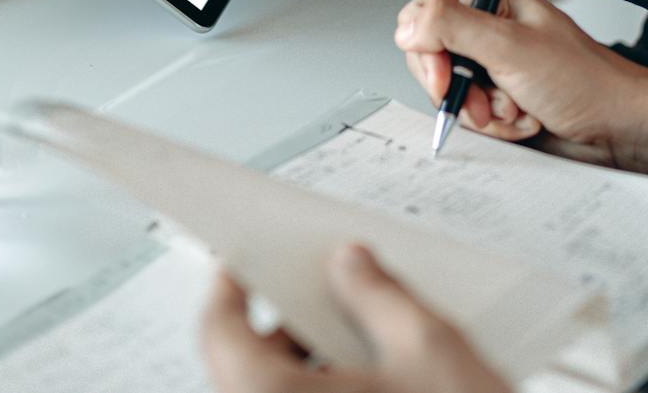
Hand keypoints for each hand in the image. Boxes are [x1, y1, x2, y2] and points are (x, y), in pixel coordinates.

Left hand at [200, 244, 508, 392]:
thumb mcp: (427, 346)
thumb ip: (379, 295)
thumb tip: (353, 268)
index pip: (220, 334)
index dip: (232, 288)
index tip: (244, 266)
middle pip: (249, 371)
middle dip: (290, 330)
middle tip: (327, 300)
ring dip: (310, 371)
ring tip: (366, 345)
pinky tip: (377, 384)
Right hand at [394, 0, 647, 177]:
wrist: (618, 126)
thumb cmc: (583, 81)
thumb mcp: (510, 48)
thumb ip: (452, 28)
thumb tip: (406, 25)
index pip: (421, 17)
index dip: (429, 53)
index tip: (448, 77)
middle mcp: (488, 23)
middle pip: (431, 59)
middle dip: (462, 90)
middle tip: (491, 100)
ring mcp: (493, 61)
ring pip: (452, 92)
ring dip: (485, 111)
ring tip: (518, 109)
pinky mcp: (500, 93)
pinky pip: (472, 114)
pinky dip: (498, 125)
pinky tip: (526, 119)